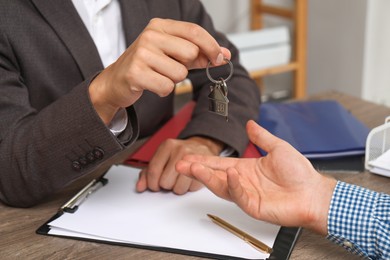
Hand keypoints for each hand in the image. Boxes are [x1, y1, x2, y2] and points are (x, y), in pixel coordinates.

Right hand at [89, 18, 230, 123]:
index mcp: (160, 26)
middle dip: (186, 66)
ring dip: (173, 80)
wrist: (116, 81)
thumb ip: (199, 54)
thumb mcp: (174, 55)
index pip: (194, 31)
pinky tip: (151, 84)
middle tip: (170, 67)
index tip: (220, 58)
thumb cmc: (148, 65)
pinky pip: (167, 87)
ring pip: (180, 73)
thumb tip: (224, 55)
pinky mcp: (136, 72)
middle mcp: (150, 36)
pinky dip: (163, 90)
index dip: (211, 46)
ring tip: (158, 75)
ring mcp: (141, 53)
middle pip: (190, 53)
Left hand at [136, 136, 223, 194]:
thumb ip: (148, 172)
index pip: (153, 171)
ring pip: (178, 188)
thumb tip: (140, 186)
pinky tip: (188, 179)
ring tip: (178, 179)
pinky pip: (190, 189)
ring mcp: (193, 160)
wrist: (201, 147)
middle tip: (169, 179)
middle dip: (165, 185)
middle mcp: (180, 150)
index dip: (151, 183)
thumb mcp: (162, 158)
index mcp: (167, 146)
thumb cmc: (178, 154)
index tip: (154, 185)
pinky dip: (188, 188)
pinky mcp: (204, 170)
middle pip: (165, 182)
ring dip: (176, 188)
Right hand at [176, 120, 336, 234]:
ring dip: (206, 177)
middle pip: (214, 175)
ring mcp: (246, 194)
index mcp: (245, 168)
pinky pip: (239, 195)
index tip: (188, 155)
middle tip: (181, 164)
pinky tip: (228, 174)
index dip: (203, 160)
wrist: (313, 192)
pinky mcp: (253, 206)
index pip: (219, 163)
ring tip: (193, 168)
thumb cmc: (299, 173)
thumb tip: (250, 123)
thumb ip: (261, 137)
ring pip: (221, 186)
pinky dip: (233, 185)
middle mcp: (242, 181)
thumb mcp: (278, 147)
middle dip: (196, 169)